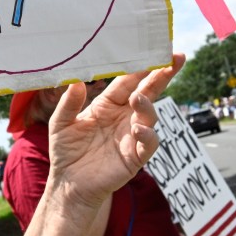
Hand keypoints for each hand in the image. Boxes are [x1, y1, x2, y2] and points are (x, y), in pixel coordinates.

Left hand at [46, 54, 185, 212]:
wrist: (69, 184)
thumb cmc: (66, 152)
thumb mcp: (60, 124)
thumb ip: (68, 104)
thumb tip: (75, 82)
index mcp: (108, 104)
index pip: (128, 81)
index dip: (141, 67)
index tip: (153, 51)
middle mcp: (124, 117)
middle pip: (147, 92)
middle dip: (162, 76)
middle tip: (176, 59)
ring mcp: (132, 136)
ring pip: (150, 116)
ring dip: (147, 105)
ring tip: (139, 98)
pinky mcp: (135, 156)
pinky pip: (149, 144)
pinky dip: (147, 136)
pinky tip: (139, 130)